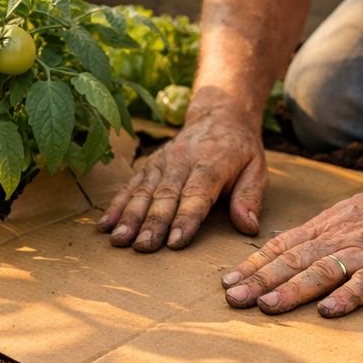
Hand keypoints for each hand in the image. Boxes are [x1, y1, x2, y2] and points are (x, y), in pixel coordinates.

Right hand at [97, 105, 266, 250]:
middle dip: (153, 222)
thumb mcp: (257, 169)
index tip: (175, 241)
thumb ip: (250, 197)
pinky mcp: (150, 164)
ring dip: (130, 216)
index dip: (186, 218)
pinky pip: (132, 184)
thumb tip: (248, 227)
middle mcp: (183, 160)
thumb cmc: (240, 150)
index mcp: (212, 163)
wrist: (219, 115)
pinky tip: (105, 225)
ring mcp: (163, 161)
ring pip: (144, 190)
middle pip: (166, 195)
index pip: (196, 194)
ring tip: (119, 240)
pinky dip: (117, 204)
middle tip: (142, 247)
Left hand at [221, 177, 362, 317]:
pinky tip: (329, 311)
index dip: (254, 264)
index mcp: (328, 226)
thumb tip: (285, 250)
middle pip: (294, 260)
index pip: (283, 245)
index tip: (227, 281)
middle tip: (233, 299)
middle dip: (261, 280)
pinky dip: (347, 296)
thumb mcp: (349, 214)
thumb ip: (320, 233)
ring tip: (267, 306)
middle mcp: (340, 237)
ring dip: (293, 289)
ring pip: (323, 271)